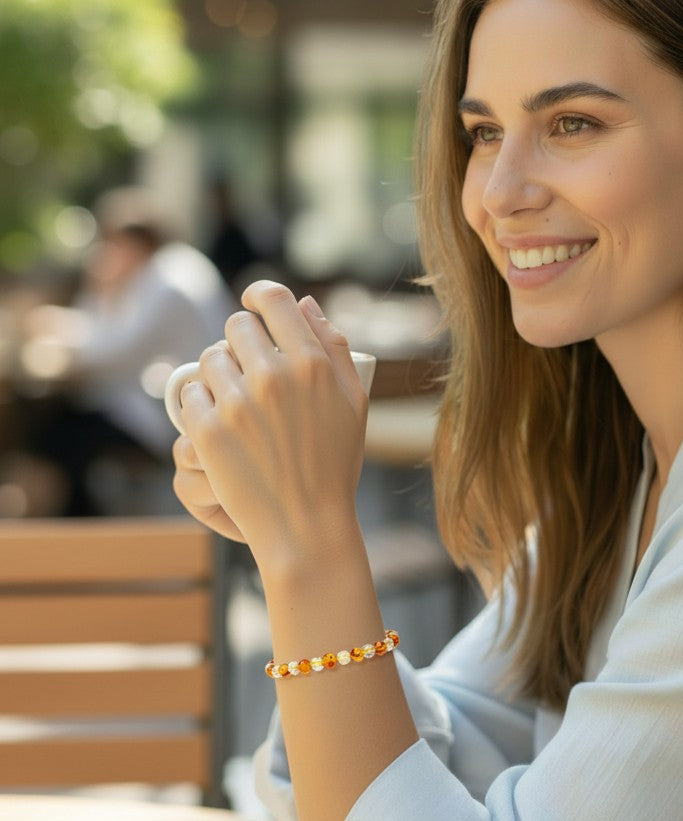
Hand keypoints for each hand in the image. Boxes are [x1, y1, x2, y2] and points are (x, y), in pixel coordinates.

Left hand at [173, 282, 368, 573]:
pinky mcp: (208, 432)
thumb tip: (306, 305)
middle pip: (237, 326)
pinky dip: (200, 405)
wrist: (306, 525)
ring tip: (233, 399)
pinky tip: (219, 423)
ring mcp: (238, 404)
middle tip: (248, 367)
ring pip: (209, 359)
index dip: (259, 295)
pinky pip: (190, 395)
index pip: (274, 300)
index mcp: (314, 364)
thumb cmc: (335, 465)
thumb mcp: (354, 403)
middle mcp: (275, 377)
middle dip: (240, 341)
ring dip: (218, 373)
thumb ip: (335, 347)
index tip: (253, 303)